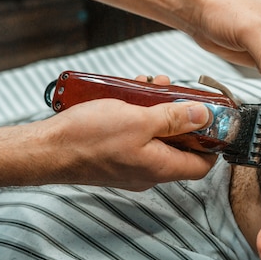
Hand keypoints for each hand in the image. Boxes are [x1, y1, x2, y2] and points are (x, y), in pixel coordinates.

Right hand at [37, 96, 215, 190]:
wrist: (45, 150)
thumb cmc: (87, 138)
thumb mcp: (139, 120)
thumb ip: (174, 118)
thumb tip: (204, 116)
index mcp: (160, 168)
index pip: (202, 165)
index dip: (213, 144)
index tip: (215, 120)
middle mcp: (148, 172)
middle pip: (180, 146)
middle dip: (182, 116)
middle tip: (180, 94)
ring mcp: (131, 165)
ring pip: (157, 137)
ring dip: (159, 111)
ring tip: (153, 87)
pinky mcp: (115, 157)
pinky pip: (137, 136)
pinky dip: (139, 116)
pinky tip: (131, 95)